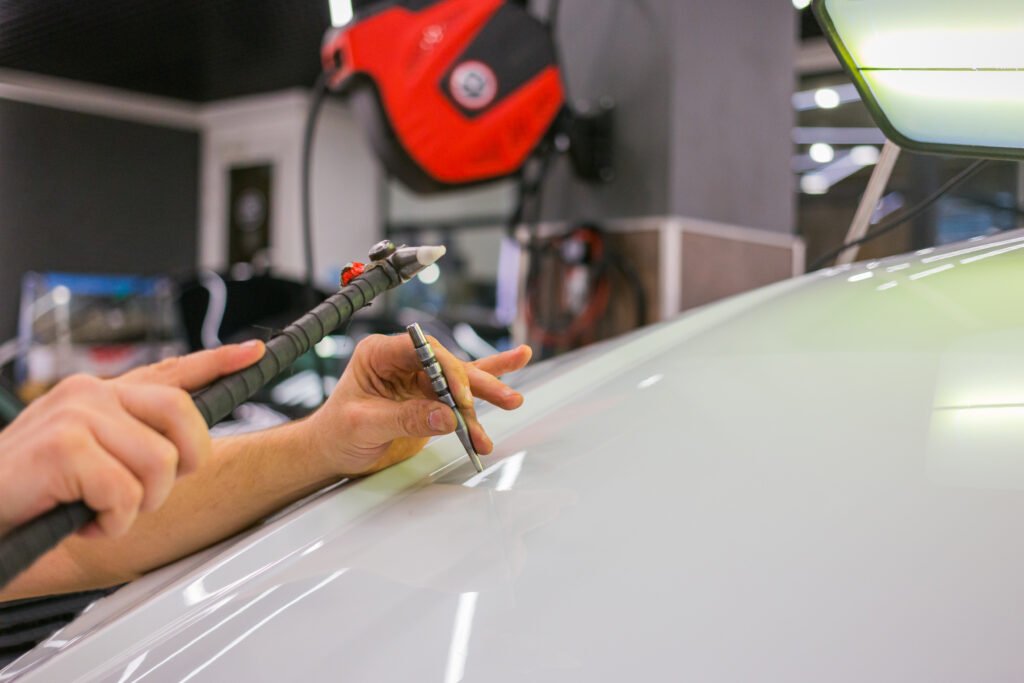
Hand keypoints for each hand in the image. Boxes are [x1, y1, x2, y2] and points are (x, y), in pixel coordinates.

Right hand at [0, 342, 264, 538]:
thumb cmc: (27, 494)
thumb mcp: (85, 463)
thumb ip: (129, 445)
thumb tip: (181, 451)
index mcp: (100, 396)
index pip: (170, 371)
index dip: (217, 362)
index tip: (252, 352)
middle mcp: (90, 394)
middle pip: (183, 415)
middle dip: (181, 464)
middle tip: (147, 492)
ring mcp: (77, 415)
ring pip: (159, 463)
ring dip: (136, 505)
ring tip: (97, 509)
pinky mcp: (65, 446)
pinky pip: (126, 493)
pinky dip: (110, 522)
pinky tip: (81, 520)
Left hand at [306, 335, 531, 475]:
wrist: (334, 451)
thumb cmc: (337, 432)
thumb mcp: (365, 425)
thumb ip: (405, 419)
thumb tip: (445, 417)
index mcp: (380, 354)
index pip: (422, 351)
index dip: (447, 369)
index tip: (462, 396)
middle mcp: (403, 361)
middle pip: (448, 364)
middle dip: (475, 384)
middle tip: (500, 400)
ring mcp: (419, 378)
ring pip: (461, 380)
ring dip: (488, 392)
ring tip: (512, 401)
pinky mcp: (431, 398)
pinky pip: (463, 388)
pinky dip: (489, 382)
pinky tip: (516, 362)